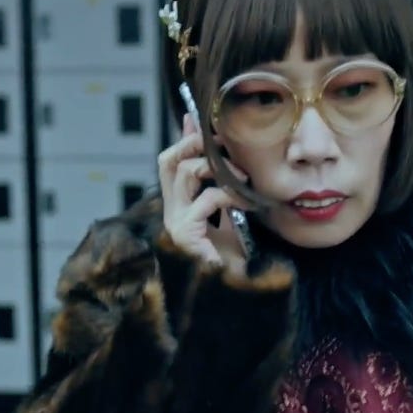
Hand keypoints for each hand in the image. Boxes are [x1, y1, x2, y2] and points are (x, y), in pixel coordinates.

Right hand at [157, 114, 250, 269]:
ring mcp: (175, 223)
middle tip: (221, 142)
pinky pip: (206, 198)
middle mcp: (171, 212)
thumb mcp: (229, 216)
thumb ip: (223, 190)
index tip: (198, 119)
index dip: (184, 138)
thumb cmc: (232, 260)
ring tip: (242, 176)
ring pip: (184, 172)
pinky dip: (229, 194)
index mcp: (179, 207)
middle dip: (193, 143)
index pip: (170, 162)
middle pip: (167, 160)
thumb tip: (230, 162)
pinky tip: (245, 202)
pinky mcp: (185, 234)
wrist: (232, 293)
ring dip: (217, 167)